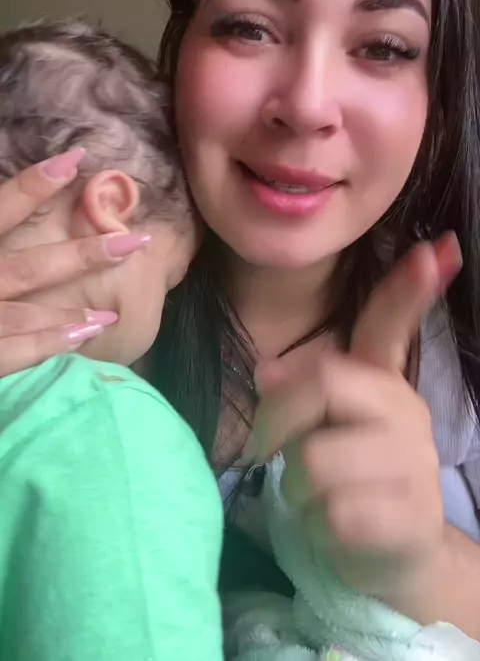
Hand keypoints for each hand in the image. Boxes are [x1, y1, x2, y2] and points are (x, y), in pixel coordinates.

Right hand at [0, 148, 149, 375]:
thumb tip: (8, 203)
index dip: (33, 185)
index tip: (75, 159)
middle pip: (29, 268)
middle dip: (85, 255)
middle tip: (137, 242)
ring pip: (26, 315)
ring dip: (74, 311)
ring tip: (114, 306)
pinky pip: (9, 356)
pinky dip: (46, 347)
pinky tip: (82, 337)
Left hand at [250, 234, 461, 601]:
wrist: (393, 556)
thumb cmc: (349, 479)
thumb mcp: (327, 426)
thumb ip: (301, 392)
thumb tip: (266, 370)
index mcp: (383, 385)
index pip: (394, 326)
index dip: (410, 288)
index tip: (437, 246)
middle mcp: (406, 413)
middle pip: (324, 381)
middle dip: (279, 417)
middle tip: (270, 448)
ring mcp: (414, 466)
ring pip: (316, 459)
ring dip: (297, 487)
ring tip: (316, 497)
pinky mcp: (410, 520)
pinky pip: (333, 514)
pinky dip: (316, 526)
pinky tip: (335, 528)